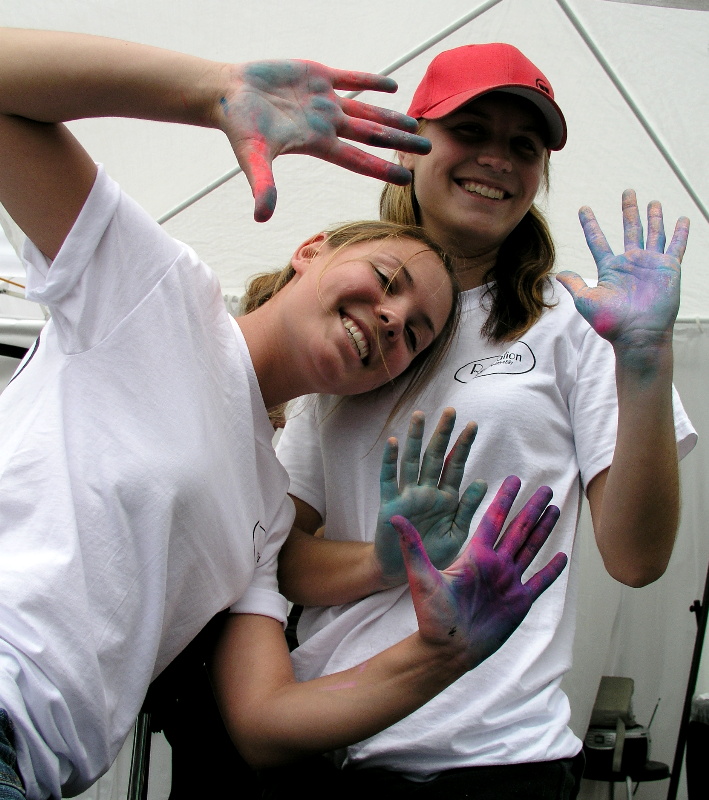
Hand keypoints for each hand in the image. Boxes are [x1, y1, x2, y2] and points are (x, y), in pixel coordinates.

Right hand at [217, 60, 430, 220]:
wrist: (228, 93)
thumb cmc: (240, 127)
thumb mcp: (253, 158)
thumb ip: (262, 184)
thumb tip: (262, 217)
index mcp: (318, 143)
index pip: (359, 160)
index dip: (383, 169)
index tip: (407, 178)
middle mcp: (327, 124)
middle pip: (372, 136)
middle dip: (400, 143)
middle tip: (428, 149)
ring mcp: (324, 101)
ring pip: (366, 111)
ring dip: (391, 118)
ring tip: (415, 124)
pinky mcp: (317, 76)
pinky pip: (351, 79)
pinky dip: (370, 81)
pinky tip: (391, 85)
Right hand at [375, 408, 485, 587]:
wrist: (406, 572)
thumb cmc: (434, 553)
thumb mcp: (457, 533)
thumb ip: (468, 508)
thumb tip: (482, 481)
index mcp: (447, 498)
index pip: (456, 466)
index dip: (463, 446)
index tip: (473, 425)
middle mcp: (427, 491)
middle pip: (435, 456)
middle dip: (442, 434)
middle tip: (450, 411)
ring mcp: (408, 495)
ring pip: (412, 462)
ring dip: (416, 439)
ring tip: (420, 416)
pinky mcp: (389, 505)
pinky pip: (388, 480)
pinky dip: (390, 461)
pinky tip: (393, 443)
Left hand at [394, 476, 566, 669]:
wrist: (446, 650)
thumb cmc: (431, 615)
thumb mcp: (420, 576)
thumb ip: (412, 546)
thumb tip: (393, 517)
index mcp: (475, 556)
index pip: (493, 520)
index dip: (504, 499)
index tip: (514, 479)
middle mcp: (494, 565)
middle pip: (518, 529)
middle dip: (531, 509)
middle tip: (546, 487)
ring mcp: (508, 582)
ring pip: (531, 549)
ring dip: (543, 529)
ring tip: (554, 510)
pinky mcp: (519, 603)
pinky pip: (539, 582)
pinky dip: (551, 570)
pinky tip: (562, 555)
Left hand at [556, 190, 688, 368]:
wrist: (637, 334)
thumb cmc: (611, 322)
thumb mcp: (586, 301)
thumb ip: (575, 285)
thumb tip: (560, 274)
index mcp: (610, 268)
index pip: (598, 240)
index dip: (590, 224)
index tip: (584, 208)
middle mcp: (630, 263)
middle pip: (629, 229)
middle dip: (629, 210)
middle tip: (628, 192)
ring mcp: (650, 264)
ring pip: (653, 233)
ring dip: (653, 217)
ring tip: (652, 202)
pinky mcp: (668, 268)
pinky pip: (676, 246)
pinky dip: (680, 232)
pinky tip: (681, 219)